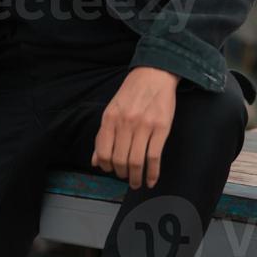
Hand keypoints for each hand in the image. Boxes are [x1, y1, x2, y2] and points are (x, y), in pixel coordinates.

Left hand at [91, 66, 179, 189]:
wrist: (154, 74)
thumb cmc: (132, 92)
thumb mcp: (112, 109)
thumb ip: (103, 135)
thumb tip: (95, 161)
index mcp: (110, 118)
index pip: (103, 152)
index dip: (106, 166)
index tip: (111, 170)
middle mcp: (125, 122)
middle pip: (120, 160)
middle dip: (122, 175)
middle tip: (126, 177)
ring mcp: (144, 126)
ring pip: (136, 162)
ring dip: (136, 178)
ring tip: (137, 182)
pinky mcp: (161, 128)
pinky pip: (154, 157)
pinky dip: (152, 173)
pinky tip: (151, 180)